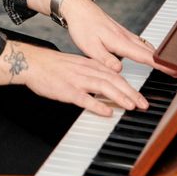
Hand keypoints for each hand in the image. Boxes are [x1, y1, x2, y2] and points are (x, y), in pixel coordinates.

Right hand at [0, 40, 149, 116]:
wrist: (33, 63)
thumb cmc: (53, 66)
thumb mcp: (76, 65)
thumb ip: (92, 73)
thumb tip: (106, 84)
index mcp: (89, 65)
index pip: (115, 75)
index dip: (130, 86)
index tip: (140, 97)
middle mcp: (86, 71)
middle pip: (114, 81)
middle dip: (131, 93)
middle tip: (143, 105)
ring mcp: (77, 80)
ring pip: (103, 87)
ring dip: (120, 97)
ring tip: (131, 106)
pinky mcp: (66, 90)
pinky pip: (85, 98)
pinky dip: (98, 105)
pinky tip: (107, 112)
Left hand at [59, 0, 162, 73]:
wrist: (77, 7)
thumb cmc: (82, 26)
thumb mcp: (89, 46)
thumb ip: (105, 59)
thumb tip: (119, 70)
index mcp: (119, 41)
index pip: (144, 56)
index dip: (159, 64)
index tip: (173, 70)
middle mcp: (125, 36)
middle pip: (150, 51)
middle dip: (165, 61)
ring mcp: (124, 33)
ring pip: (145, 45)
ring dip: (158, 55)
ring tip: (169, 65)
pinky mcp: (120, 32)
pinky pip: (139, 42)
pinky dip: (148, 49)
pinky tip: (149, 53)